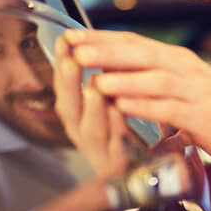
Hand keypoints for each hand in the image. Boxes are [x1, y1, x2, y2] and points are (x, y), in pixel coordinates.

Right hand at [53, 33, 130, 178]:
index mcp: (79, 117)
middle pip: (68, 109)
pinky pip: (116, 148)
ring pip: (90, 131)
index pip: (64, 87)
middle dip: (68, 84)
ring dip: (92, 109)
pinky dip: (116, 129)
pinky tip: (119, 112)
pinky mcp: (119, 167)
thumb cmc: (126, 133)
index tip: (64, 39)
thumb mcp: (110, 103)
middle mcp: (83, 134)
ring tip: (93, 89)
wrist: (148, 171)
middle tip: (70, 61)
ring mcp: (100, 153)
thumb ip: (100, 78)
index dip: (62, 64)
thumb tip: (88, 42)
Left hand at [61, 29, 210, 174]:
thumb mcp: (180, 87)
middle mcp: (185, 69)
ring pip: (155, 79)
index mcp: (176, 60)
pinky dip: (146, 106)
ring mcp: (195, 91)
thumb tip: (111, 70)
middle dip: (106, 51)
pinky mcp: (202, 116)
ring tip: (95, 79)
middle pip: (141, 54)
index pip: (133, 43)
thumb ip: (151, 77)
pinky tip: (124, 107)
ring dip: (124, 79)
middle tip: (75, 49)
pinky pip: (170, 108)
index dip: (101, 39)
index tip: (70, 36)